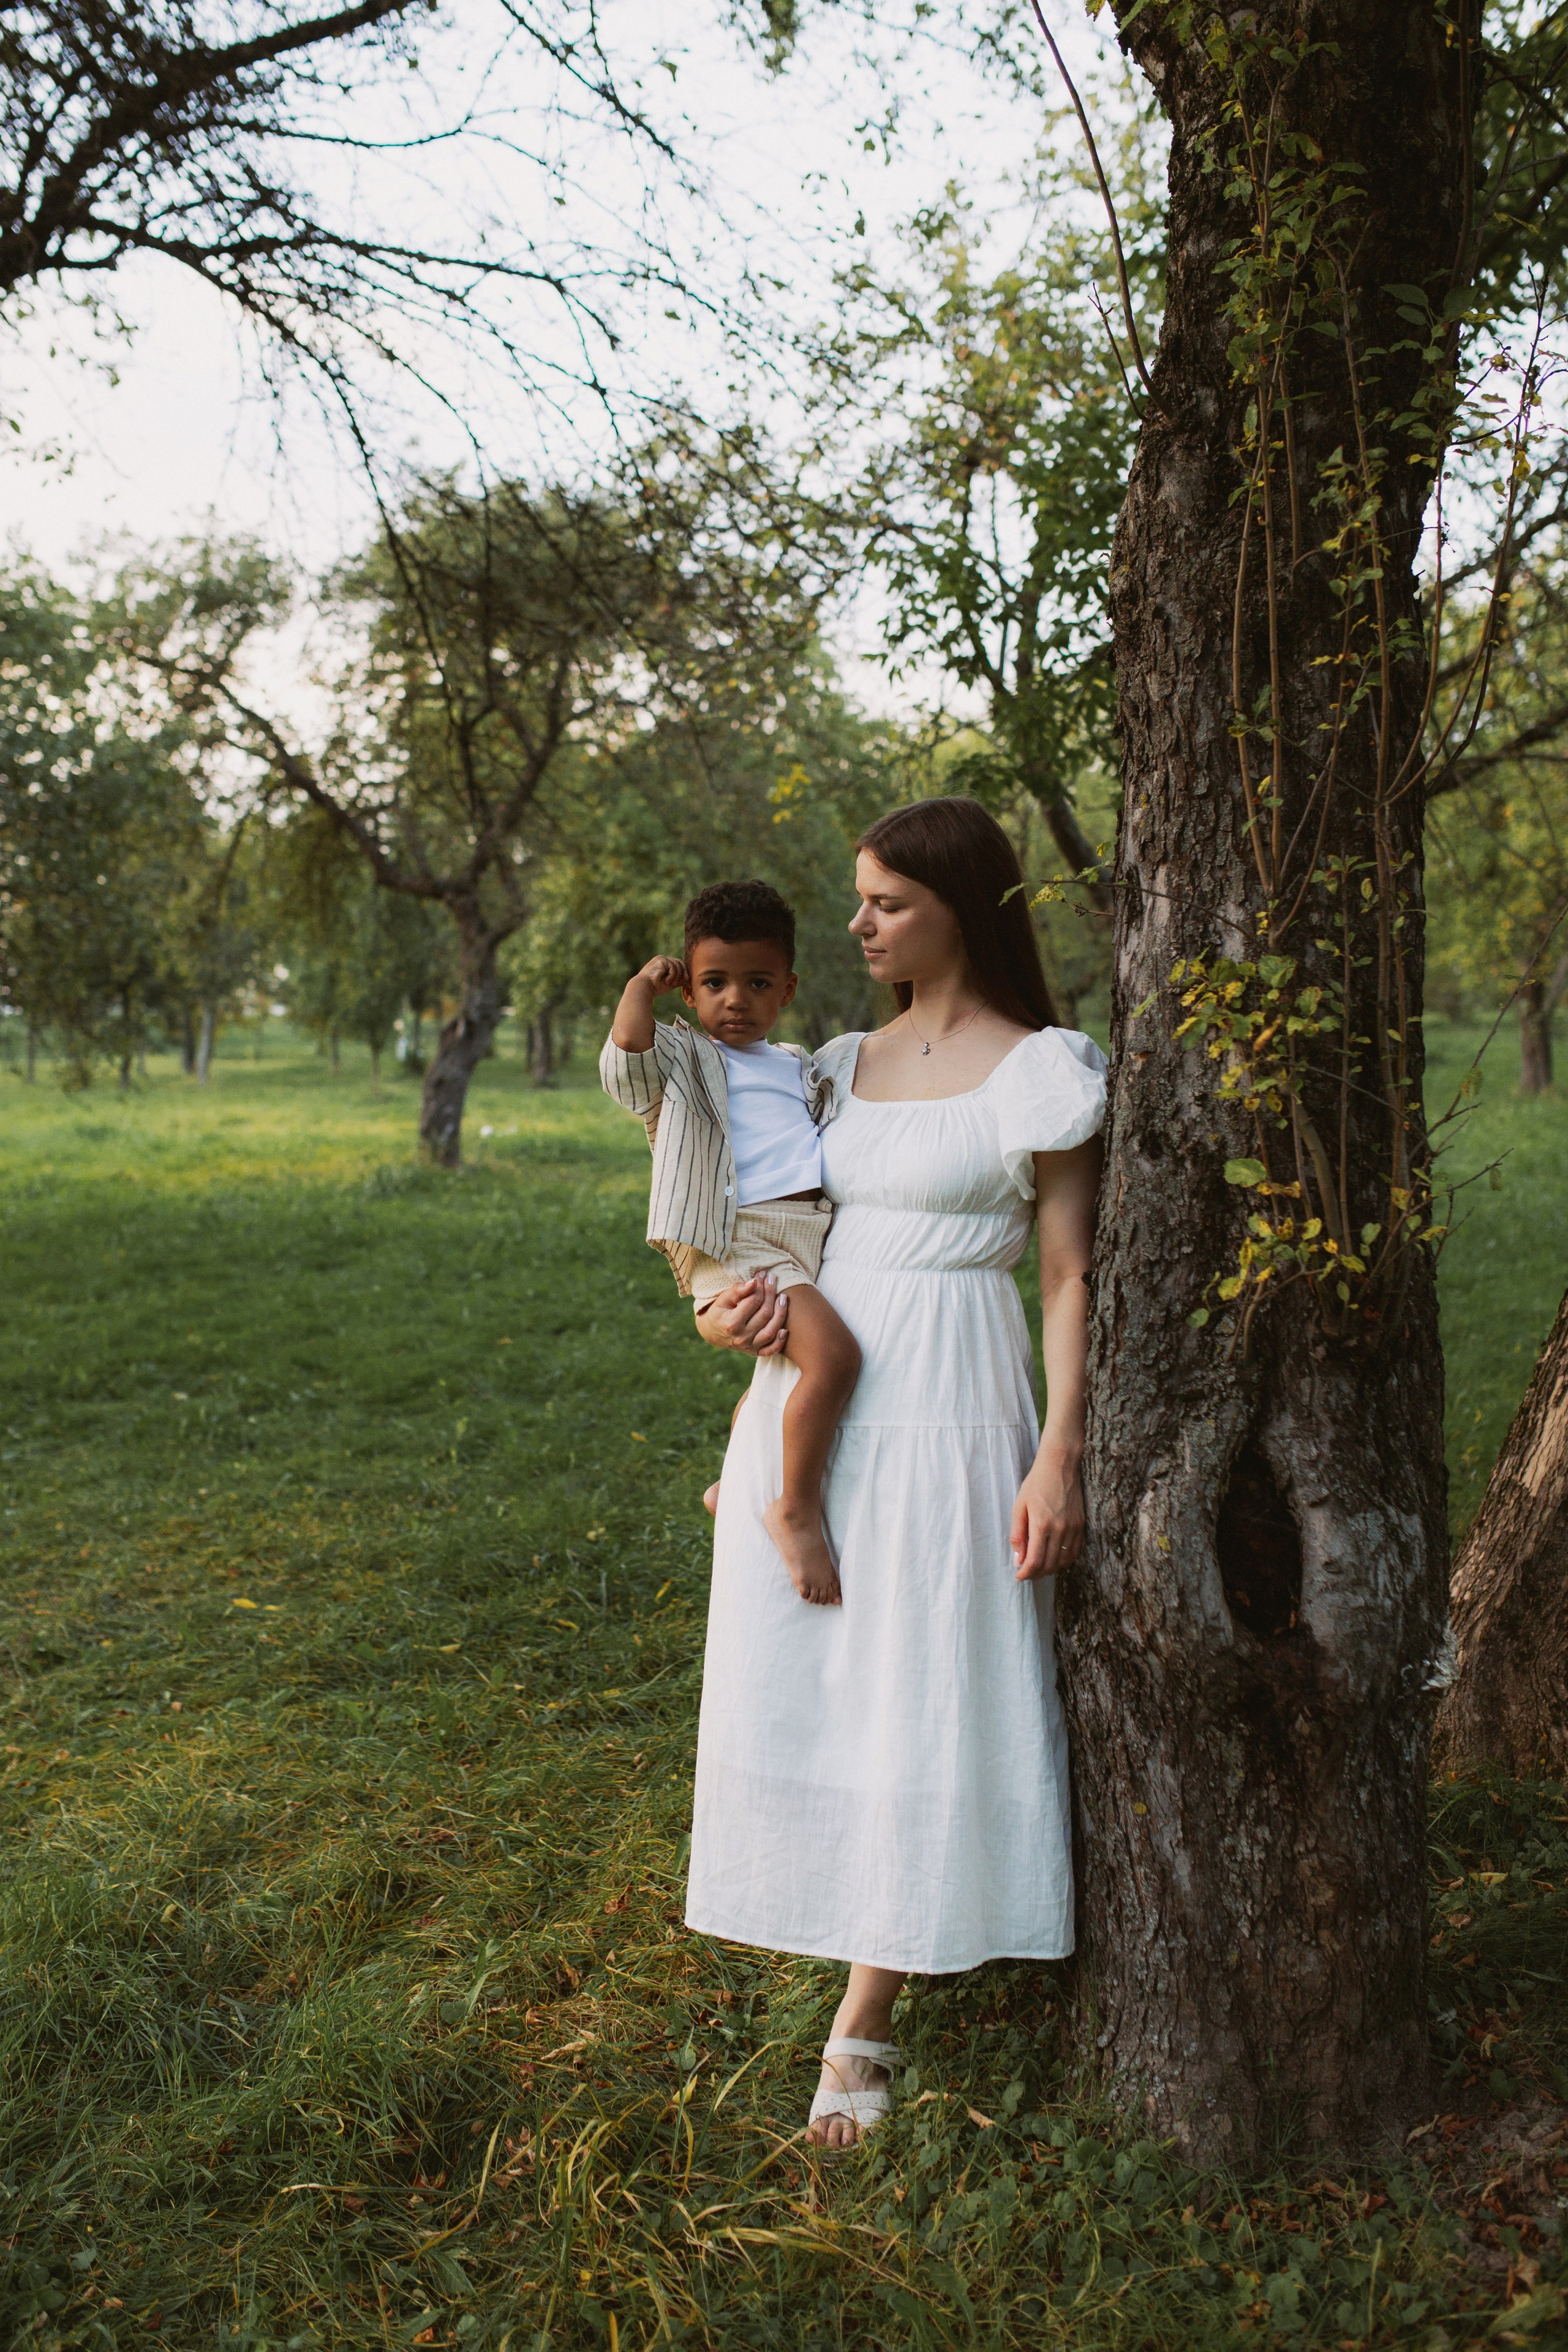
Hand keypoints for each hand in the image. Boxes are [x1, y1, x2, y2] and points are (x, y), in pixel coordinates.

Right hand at [638, 954, 686, 995]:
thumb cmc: (655, 987)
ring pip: (678, 964)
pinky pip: (673, 966)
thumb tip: (691, 982)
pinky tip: (666, 981)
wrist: (644, 987)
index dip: (684, 972)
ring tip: (670, 983)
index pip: (678, 965)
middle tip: (685, 980)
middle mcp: (663, 960)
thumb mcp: (671, 983)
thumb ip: (679, 980)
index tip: (687, 981)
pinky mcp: (661, 959)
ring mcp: (662, 959)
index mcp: (664, 965)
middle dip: (684, 972)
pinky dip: (672, 975)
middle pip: (680, 963)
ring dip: (676, 975)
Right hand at [695, 1274, 788, 1355]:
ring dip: (780, 1313)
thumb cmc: (719, 1312)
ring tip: (783, 1297)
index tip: (762, 1275)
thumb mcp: (723, 1299)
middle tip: (773, 1280)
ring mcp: (749, 1346)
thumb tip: (754, 1282)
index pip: (753, 1301)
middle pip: (765, 1314)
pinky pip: (771, 1350)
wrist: (713, 1333)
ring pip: (771, 1330)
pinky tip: (785, 1329)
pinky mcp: (755, 1351)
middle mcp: (742, 1337)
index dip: (760, 1286)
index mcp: (732, 1323)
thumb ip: (737, 1290)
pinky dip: (780, 1341)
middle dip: (771, 1294)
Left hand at [1010, 1452, 1084, 1580]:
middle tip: (1026, 1573)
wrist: (1060, 1465)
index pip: (1035, 1560)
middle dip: (1036, 1574)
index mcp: (1041, 1524)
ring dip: (1050, 1570)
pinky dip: (1064, 1561)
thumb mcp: (1019, 1506)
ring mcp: (1073, 1528)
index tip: (1019, 1576)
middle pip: (1049, 1565)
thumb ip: (1017, 1534)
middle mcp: (1060, 1529)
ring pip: (1063, 1561)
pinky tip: (1054, 1558)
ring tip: (1039, 1568)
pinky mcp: (1081, 1525)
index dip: (1026, 1573)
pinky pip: (1074, 1552)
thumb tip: (1018, 1559)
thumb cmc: (1036, 1483)